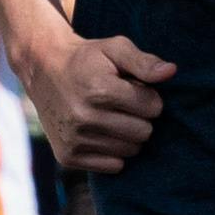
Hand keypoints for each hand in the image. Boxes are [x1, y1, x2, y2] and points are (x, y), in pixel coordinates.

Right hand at [5, 0, 174, 172]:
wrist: (43, 69)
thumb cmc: (87, 58)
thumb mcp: (115, 48)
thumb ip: (144, 61)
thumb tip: (171, 72)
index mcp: (100, 90)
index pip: (153, 108)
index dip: (148, 97)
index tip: (134, 89)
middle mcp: (85, 118)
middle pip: (144, 132)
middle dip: (140, 117)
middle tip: (123, 104)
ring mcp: (75, 139)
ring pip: (130, 151)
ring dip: (127, 135)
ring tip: (111, 116)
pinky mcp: (68, 156)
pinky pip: (112, 166)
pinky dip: (113, 152)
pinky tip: (101, 132)